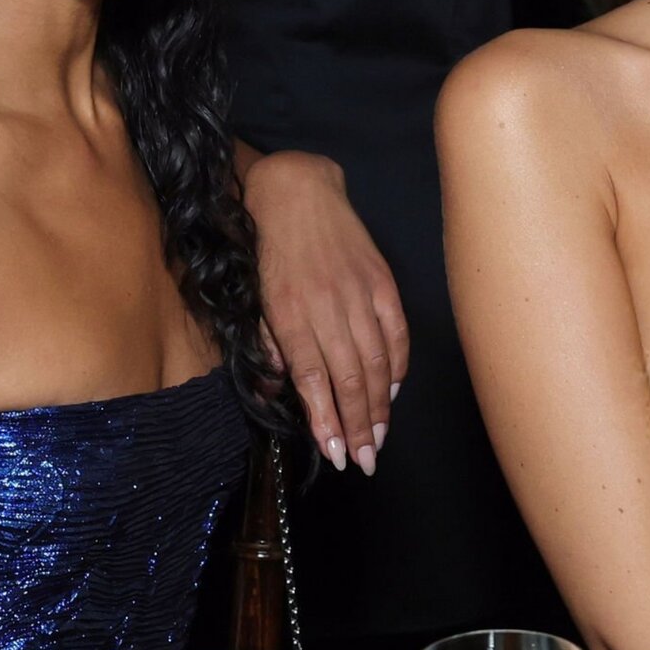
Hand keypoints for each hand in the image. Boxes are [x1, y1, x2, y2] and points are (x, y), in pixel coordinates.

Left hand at [243, 151, 409, 474]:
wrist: (296, 188)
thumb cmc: (265, 246)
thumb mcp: (251, 296)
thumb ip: (265, 346)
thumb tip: (274, 391)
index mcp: (290, 314)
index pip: (314, 380)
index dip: (327, 420)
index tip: (336, 454)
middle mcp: (327, 307)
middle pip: (349, 379)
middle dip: (360, 426)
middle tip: (366, 461)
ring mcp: (359, 293)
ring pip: (376, 361)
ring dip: (380, 406)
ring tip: (380, 438)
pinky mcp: (380, 280)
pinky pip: (396, 330)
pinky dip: (398, 363)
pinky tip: (394, 389)